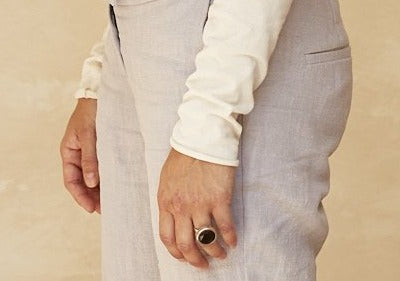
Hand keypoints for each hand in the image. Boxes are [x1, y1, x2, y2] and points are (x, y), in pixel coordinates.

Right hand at [60, 97, 100, 212]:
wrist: (100, 91)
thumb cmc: (91, 110)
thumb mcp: (88, 134)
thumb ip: (89, 158)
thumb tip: (90, 183)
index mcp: (68, 151)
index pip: (71, 180)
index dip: (80, 196)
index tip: (91, 208)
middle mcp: (77, 154)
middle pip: (82, 182)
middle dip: (91, 196)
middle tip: (105, 210)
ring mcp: (88, 151)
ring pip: (92, 176)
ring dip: (99, 189)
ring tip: (111, 201)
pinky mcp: (100, 148)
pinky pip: (101, 167)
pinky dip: (106, 177)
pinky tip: (115, 184)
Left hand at [157, 147, 237, 268]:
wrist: (202, 135)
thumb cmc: (185, 153)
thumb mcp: (168, 178)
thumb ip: (170, 199)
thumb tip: (175, 217)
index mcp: (167, 202)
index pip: (168, 237)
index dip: (176, 252)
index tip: (184, 257)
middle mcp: (182, 207)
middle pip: (186, 244)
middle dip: (194, 259)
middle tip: (202, 264)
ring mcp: (201, 204)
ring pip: (206, 238)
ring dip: (214, 251)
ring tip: (220, 254)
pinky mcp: (219, 198)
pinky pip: (225, 226)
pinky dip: (230, 237)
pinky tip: (233, 241)